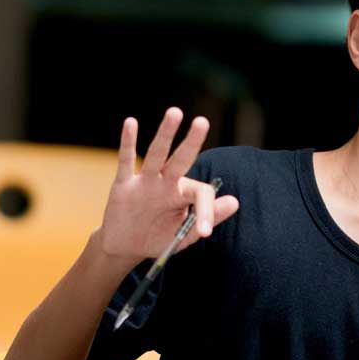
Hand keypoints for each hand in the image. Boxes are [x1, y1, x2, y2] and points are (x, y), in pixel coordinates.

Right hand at [97, 107, 238, 261]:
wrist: (126, 246)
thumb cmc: (159, 237)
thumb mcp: (184, 234)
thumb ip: (207, 218)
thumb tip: (235, 201)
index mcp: (183, 195)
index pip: (200, 193)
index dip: (206, 211)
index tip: (205, 233)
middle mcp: (166, 183)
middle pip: (181, 159)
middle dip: (192, 141)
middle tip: (203, 122)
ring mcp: (145, 181)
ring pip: (156, 154)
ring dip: (165, 134)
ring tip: (175, 113)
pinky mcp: (124, 184)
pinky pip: (126, 161)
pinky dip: (128, 142)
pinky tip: (131, 123)